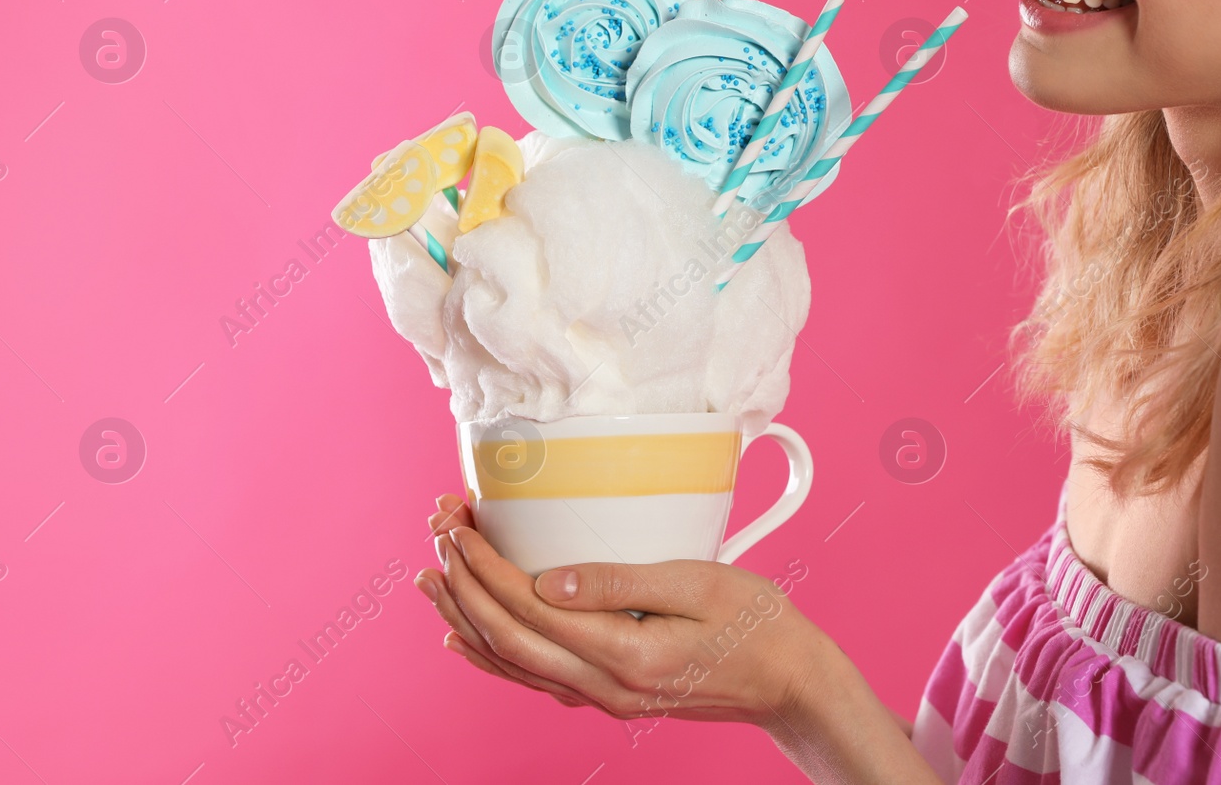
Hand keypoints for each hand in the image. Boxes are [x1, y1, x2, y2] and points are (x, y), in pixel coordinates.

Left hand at [414, 493, 944, 783]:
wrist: (790, 681)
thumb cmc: (757, 622)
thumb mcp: (700, 583)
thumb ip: (622, 582)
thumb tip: (548, 581)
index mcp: (626, 653)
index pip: (529, 609)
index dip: (483, 565)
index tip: (458, 523)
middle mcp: (606, 686)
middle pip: (507, 639)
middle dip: (462, 583)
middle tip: (437, 532)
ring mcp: (605, 698)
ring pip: (512, 664)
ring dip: (465, 617)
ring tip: (430, 579)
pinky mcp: (609, 694)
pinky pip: (534, 678)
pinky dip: (491, 655)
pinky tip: (466, 638)